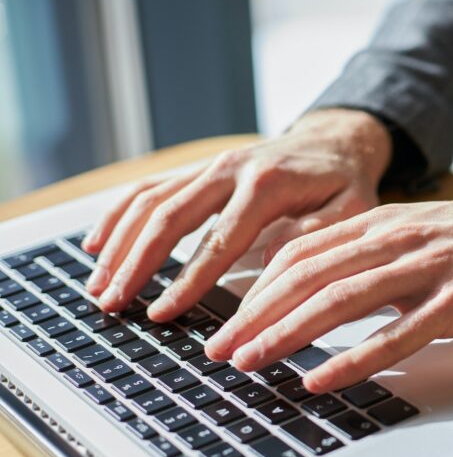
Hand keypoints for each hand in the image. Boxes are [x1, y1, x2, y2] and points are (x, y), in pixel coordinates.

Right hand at [81, 108, 392, 320]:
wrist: (336, 142)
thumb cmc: (346, 184)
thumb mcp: (352, 209)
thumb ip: (317, 234)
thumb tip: (270, 262)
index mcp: (266, 185)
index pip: (218, 241)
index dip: (187, 280)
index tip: (162, 313)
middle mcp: (229, 168)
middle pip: (169, 217)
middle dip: (136, 264)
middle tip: (111, 305)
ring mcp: (209, 165)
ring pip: (149, 201)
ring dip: (118, 244)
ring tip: (97, 287)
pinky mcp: (199, 169)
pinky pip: (149, 189)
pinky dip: (118, 215)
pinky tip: (97, 246)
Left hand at [204, 200, 452, 393]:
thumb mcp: (421, 236)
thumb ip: (373, 256)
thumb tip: (322, 289)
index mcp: (383, 223)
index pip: (301, 251)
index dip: (256, 288)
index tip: (228, 320)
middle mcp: (397, 239)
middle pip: (308, 275)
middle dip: (255, 315)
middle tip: (220, 351)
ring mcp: (428, 269)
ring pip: (340, 301)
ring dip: (287, 334)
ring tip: (251, 363)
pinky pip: (396, 336)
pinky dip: (352, 360)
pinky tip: (321, 380)